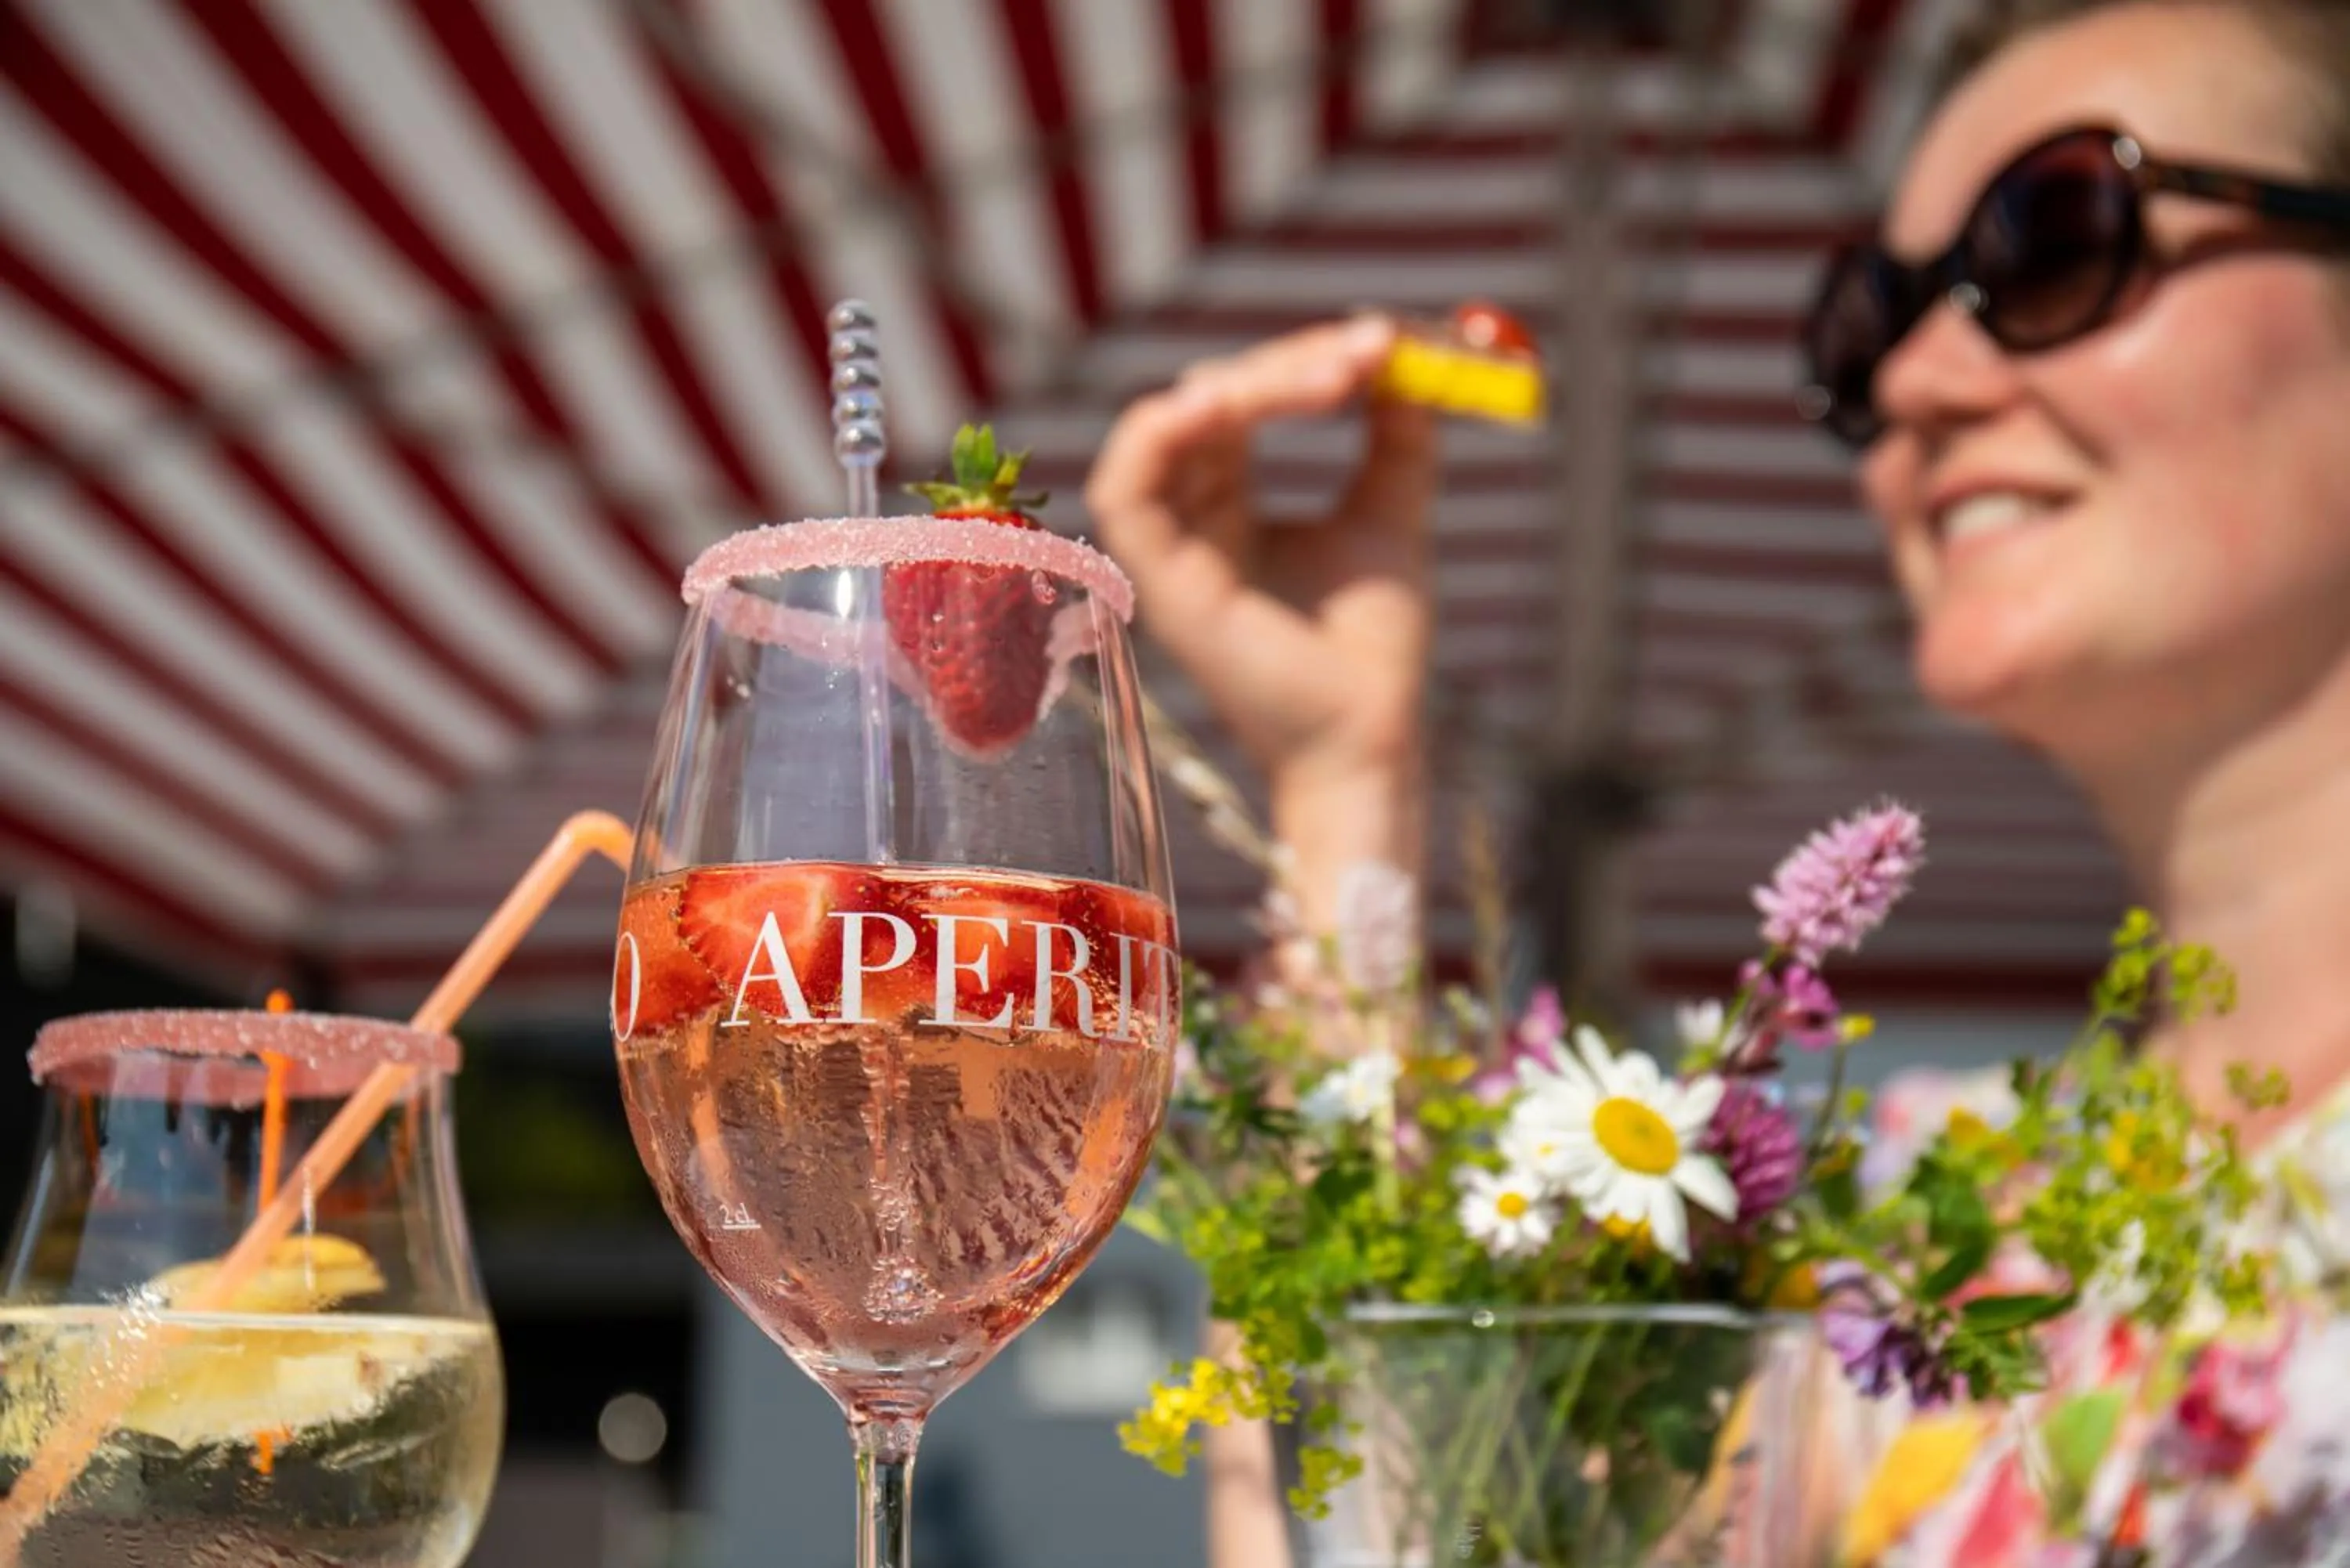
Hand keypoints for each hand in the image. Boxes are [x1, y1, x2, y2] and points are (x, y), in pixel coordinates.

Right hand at [1086, 315, 1437, 789]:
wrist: (1372, 732)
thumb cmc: (1374, 645)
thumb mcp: (1392, 512)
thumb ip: (1396, 433)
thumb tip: (1404, 349)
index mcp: (1229, 504)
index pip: (1240, 399)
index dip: (1303, 359)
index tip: (1385, 345)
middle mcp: (1187, 521)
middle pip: (1205, 399)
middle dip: (1288, 364)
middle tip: (1370, 356)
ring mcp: (1167, 552)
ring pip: (1166, 427)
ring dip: (1243, 386)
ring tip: (1328, 379)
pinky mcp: (1158, 584)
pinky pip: (1124, 488)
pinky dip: (1163, 432)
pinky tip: (1230, 405)